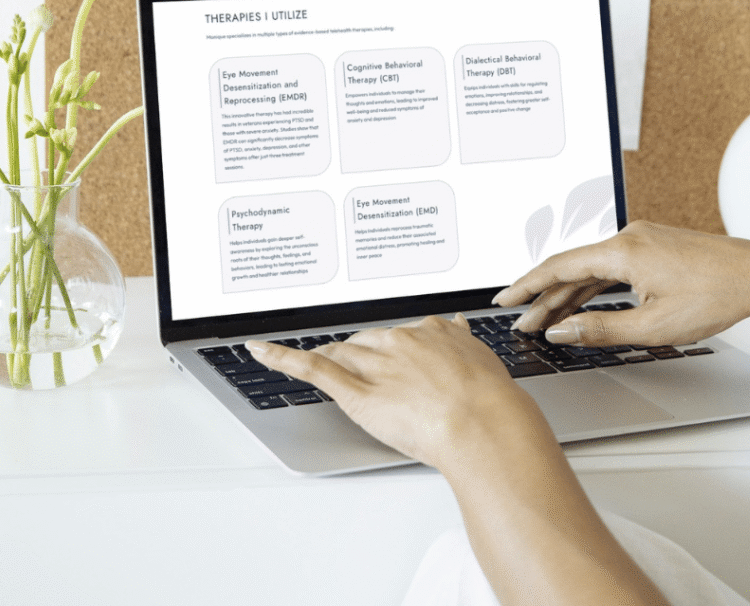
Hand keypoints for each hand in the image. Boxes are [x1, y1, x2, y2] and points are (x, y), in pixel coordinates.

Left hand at [246, 314, 552, 473]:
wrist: (483, 423)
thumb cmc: (488, 399)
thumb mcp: (481, 358)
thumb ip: (462, 340)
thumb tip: (457, 325)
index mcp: (428, 332)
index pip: (395, 335)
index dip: (384, 347)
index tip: (380, 352)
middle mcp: (398, 341)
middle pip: (364, 341)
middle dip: (353, 353)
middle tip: (345, 367)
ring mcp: (375, 364)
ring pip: (341, 353)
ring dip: (324, 356)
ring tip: (303, 359)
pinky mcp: (355, 390)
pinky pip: (313, 368)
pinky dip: (282, 357)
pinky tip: (261, 350)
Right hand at [494, 220, 749, 347]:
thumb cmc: (715, 296)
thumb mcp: (653, 326)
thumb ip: (600, 329)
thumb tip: (562, 330)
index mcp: (622, 251)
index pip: (559, 267)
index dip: (527, 285)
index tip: (505, 299)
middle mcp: (627, 237)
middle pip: (571, 268)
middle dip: (544, 297)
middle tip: (522, 323)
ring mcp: (641, 239)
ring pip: (591, 269)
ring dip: (568, 294)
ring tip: (546, 319)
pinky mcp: (652, 246)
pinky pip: (611, 266)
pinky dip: (592, 286)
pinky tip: (581, 304)